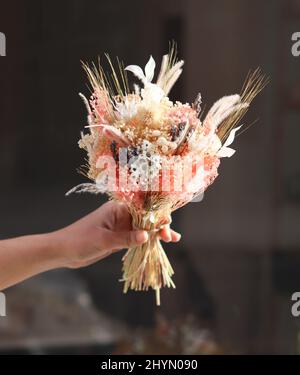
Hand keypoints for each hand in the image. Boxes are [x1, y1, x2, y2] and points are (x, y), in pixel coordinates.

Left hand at [54, 201, 180, 268]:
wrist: (63, 251)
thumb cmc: (79, 240)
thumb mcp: (103, 240)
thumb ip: (125, 238)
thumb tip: (146, 236)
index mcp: (117, 208)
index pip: (142, 208)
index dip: (156, 215)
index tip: (166, 223)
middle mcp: (122, 215)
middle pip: (146, 218)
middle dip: (159, 225)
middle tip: (170, 236)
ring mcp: (122, 227)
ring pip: (144, 228)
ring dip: (157, 233)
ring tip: (173, 238)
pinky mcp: (120, 238)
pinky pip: (137, 239)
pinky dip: (148, 241)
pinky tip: (160, 244)